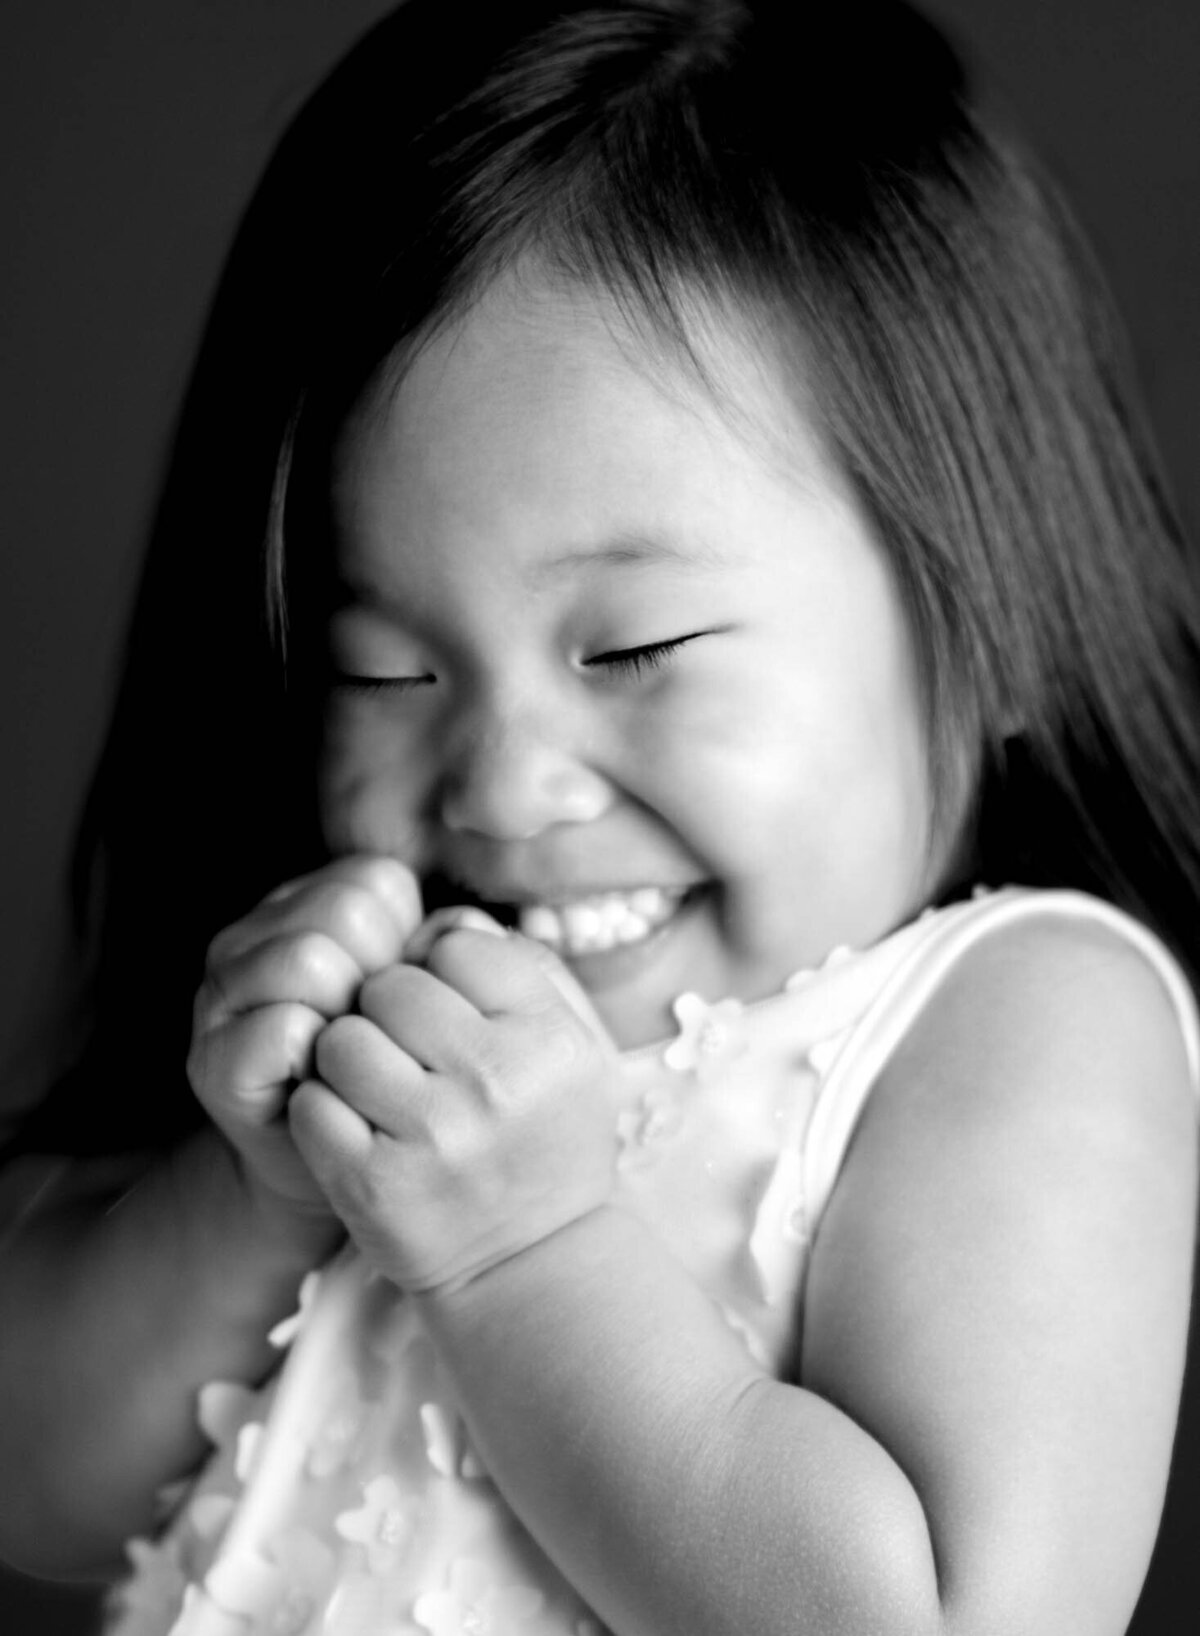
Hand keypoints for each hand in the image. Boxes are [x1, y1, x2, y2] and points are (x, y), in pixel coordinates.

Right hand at [188, 856, 420, 1222]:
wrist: (338, 1171)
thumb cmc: (395, 1072)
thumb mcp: (424, 997)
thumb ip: (443, 948)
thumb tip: (467, 927)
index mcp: (306, 906)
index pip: (376, 880)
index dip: (408, 942)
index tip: (401, 998)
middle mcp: (252, 936)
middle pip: (346, 912)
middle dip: (381, 977)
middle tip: (377, 1034)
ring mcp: (222, 994)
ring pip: (308, 959)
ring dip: (350, 1020)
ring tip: (351, 1058)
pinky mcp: (212, 1059)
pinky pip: (283, 1028)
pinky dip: (319, 1062)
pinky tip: (324, 1085)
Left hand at [288, 916, 618, 1291]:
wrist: (533, 1263)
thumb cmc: (549, 1133)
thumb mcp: (573, 1043)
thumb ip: (521, 965)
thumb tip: (439, 919)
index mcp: (549, 1039)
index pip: (456, 944)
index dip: (443, 969)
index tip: (454, 1010)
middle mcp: (495, 1085)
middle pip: (390, 987)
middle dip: (389, 1010)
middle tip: (412, 1052)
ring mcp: (431, 1139)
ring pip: (341, 1040)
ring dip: (349, 1057)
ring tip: (382, 1088)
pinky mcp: (372, 1187)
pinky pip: (311, 1104)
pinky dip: (325, 1110)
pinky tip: (360, 1129)